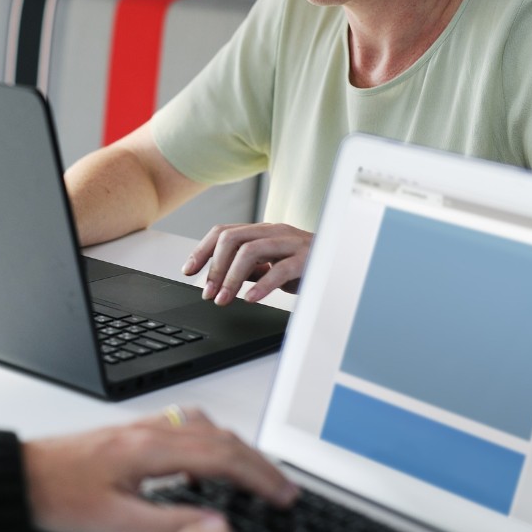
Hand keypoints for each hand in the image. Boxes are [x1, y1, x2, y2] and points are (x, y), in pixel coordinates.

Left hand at [21, 409, 296, 531]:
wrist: (21, 474)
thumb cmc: (58, 495)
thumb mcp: (114, 520)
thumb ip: (168, 521)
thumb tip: (216, 522)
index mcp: (148, 449)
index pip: (221, 457)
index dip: (258, 477)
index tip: (282, 495)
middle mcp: (149, 431)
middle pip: (221, 438)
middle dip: (259, 463)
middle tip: (284, 488)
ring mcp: (141, 428)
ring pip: (206, 427)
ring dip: (237, 448)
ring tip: (257, 475)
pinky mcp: (132, 432)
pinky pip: (185, 426)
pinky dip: (210, 440)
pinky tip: (207, 462)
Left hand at [182, 223, 313, 305]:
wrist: (344, 265)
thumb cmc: (308, 266)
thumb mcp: (272, 266)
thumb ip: (249, 268)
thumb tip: (220, 279)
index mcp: (263, 231)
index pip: (224, 232)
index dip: (202, 250)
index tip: (188, 271)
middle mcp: (275, 231)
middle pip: (232, 238)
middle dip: (214, 267)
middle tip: (208, 293)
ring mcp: (291, 243)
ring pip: (250, 250)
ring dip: (231, 277)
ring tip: (224, 299)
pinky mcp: (307, 259)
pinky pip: (280, 269)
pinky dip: (262, 285)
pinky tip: (251, 298)